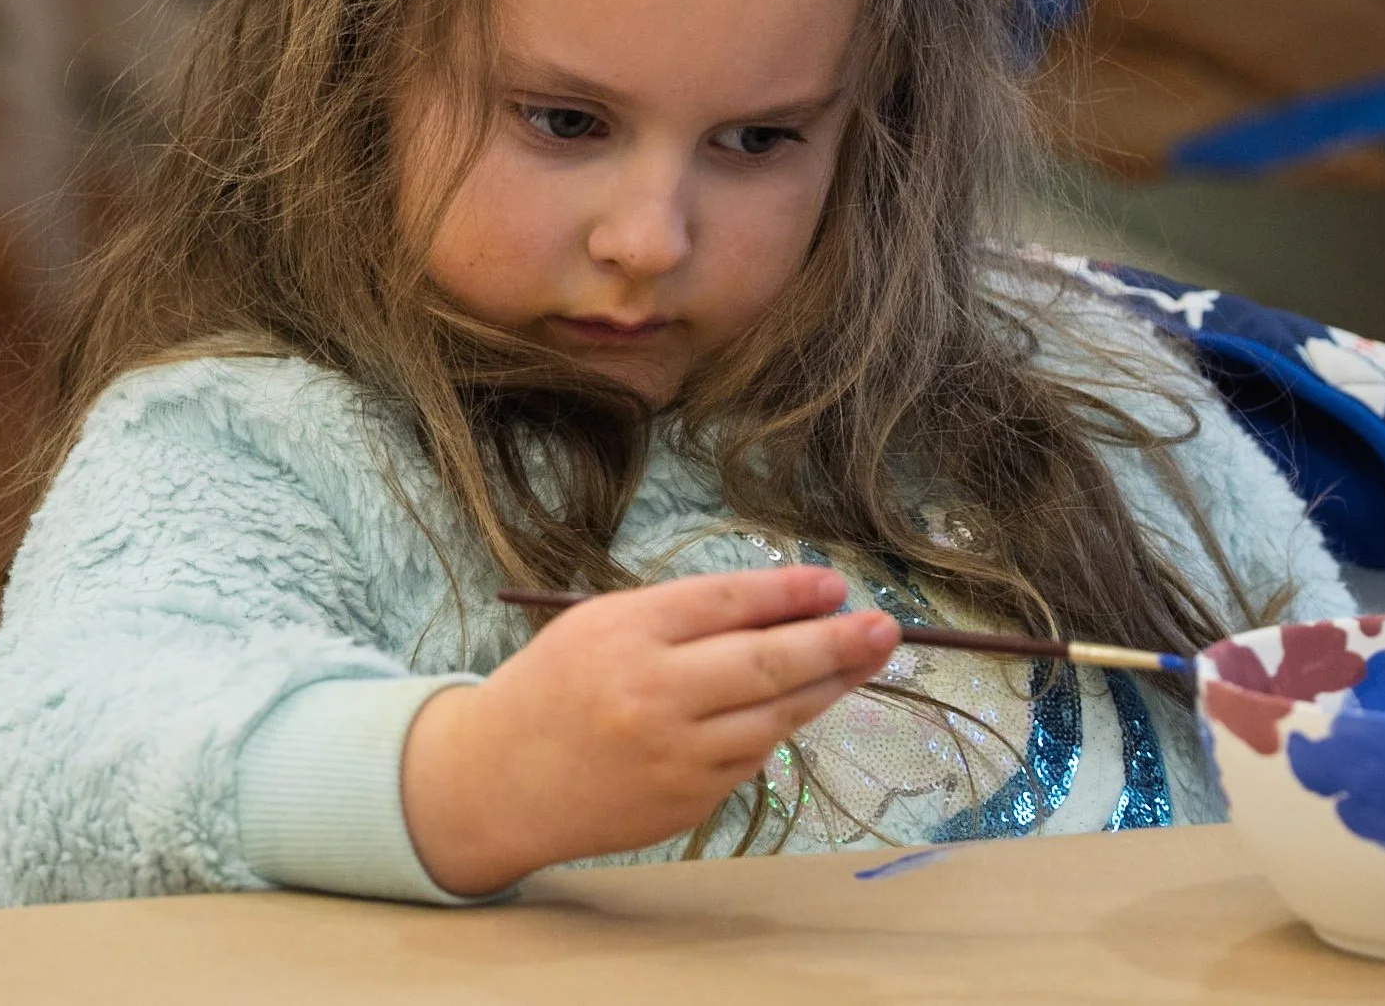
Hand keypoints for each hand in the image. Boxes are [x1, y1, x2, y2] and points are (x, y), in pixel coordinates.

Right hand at [400, 566, 899, 894]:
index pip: (726, 603)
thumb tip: (786, 605)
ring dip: (827, 686)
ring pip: (773, 716)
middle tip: (885, 627)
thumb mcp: (607, 623)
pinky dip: (778, 726)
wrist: (499, 780)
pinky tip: (800, 702)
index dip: (788, 592)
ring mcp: (671, 755)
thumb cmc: (561, 683)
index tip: (834, 583)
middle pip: (765, 663)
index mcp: (626, 633)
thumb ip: (686, 614)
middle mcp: (651, 695)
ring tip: (867, 658)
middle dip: (835, 643)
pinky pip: (751, 756)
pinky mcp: (685, 801)